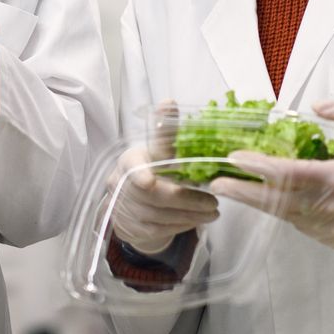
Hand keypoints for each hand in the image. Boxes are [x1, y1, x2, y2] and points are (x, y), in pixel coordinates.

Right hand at [110, 102, 219, 254]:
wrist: (134, 202)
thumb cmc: (154, 168)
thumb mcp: (160, 149)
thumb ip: (166, 130)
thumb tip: (169, 103)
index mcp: (129, 160)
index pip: (131, 167)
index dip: (139, 174)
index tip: (149, 181)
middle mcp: (120, 185)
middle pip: (153, 195)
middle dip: (186, 200)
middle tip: (213, 201)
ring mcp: (123, 209)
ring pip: (159, 215)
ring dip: (190, 215)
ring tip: (214, 212)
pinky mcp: (132, 228)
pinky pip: (160, 230)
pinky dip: (183, 225)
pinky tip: (199, 220)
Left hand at [206, 100, 333, 251]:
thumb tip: (315, 105)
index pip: (289, 174)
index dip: (259, 168)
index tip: (234, 159)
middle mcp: (332, 209)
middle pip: (276, 201)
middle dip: (243, 191)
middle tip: (216, 182)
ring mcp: (330, 230)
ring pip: (284, 215)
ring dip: (257, 202)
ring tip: (231, 189)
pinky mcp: (332, 242)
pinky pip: (298, 224)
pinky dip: (281, 211)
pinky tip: (266, 199)